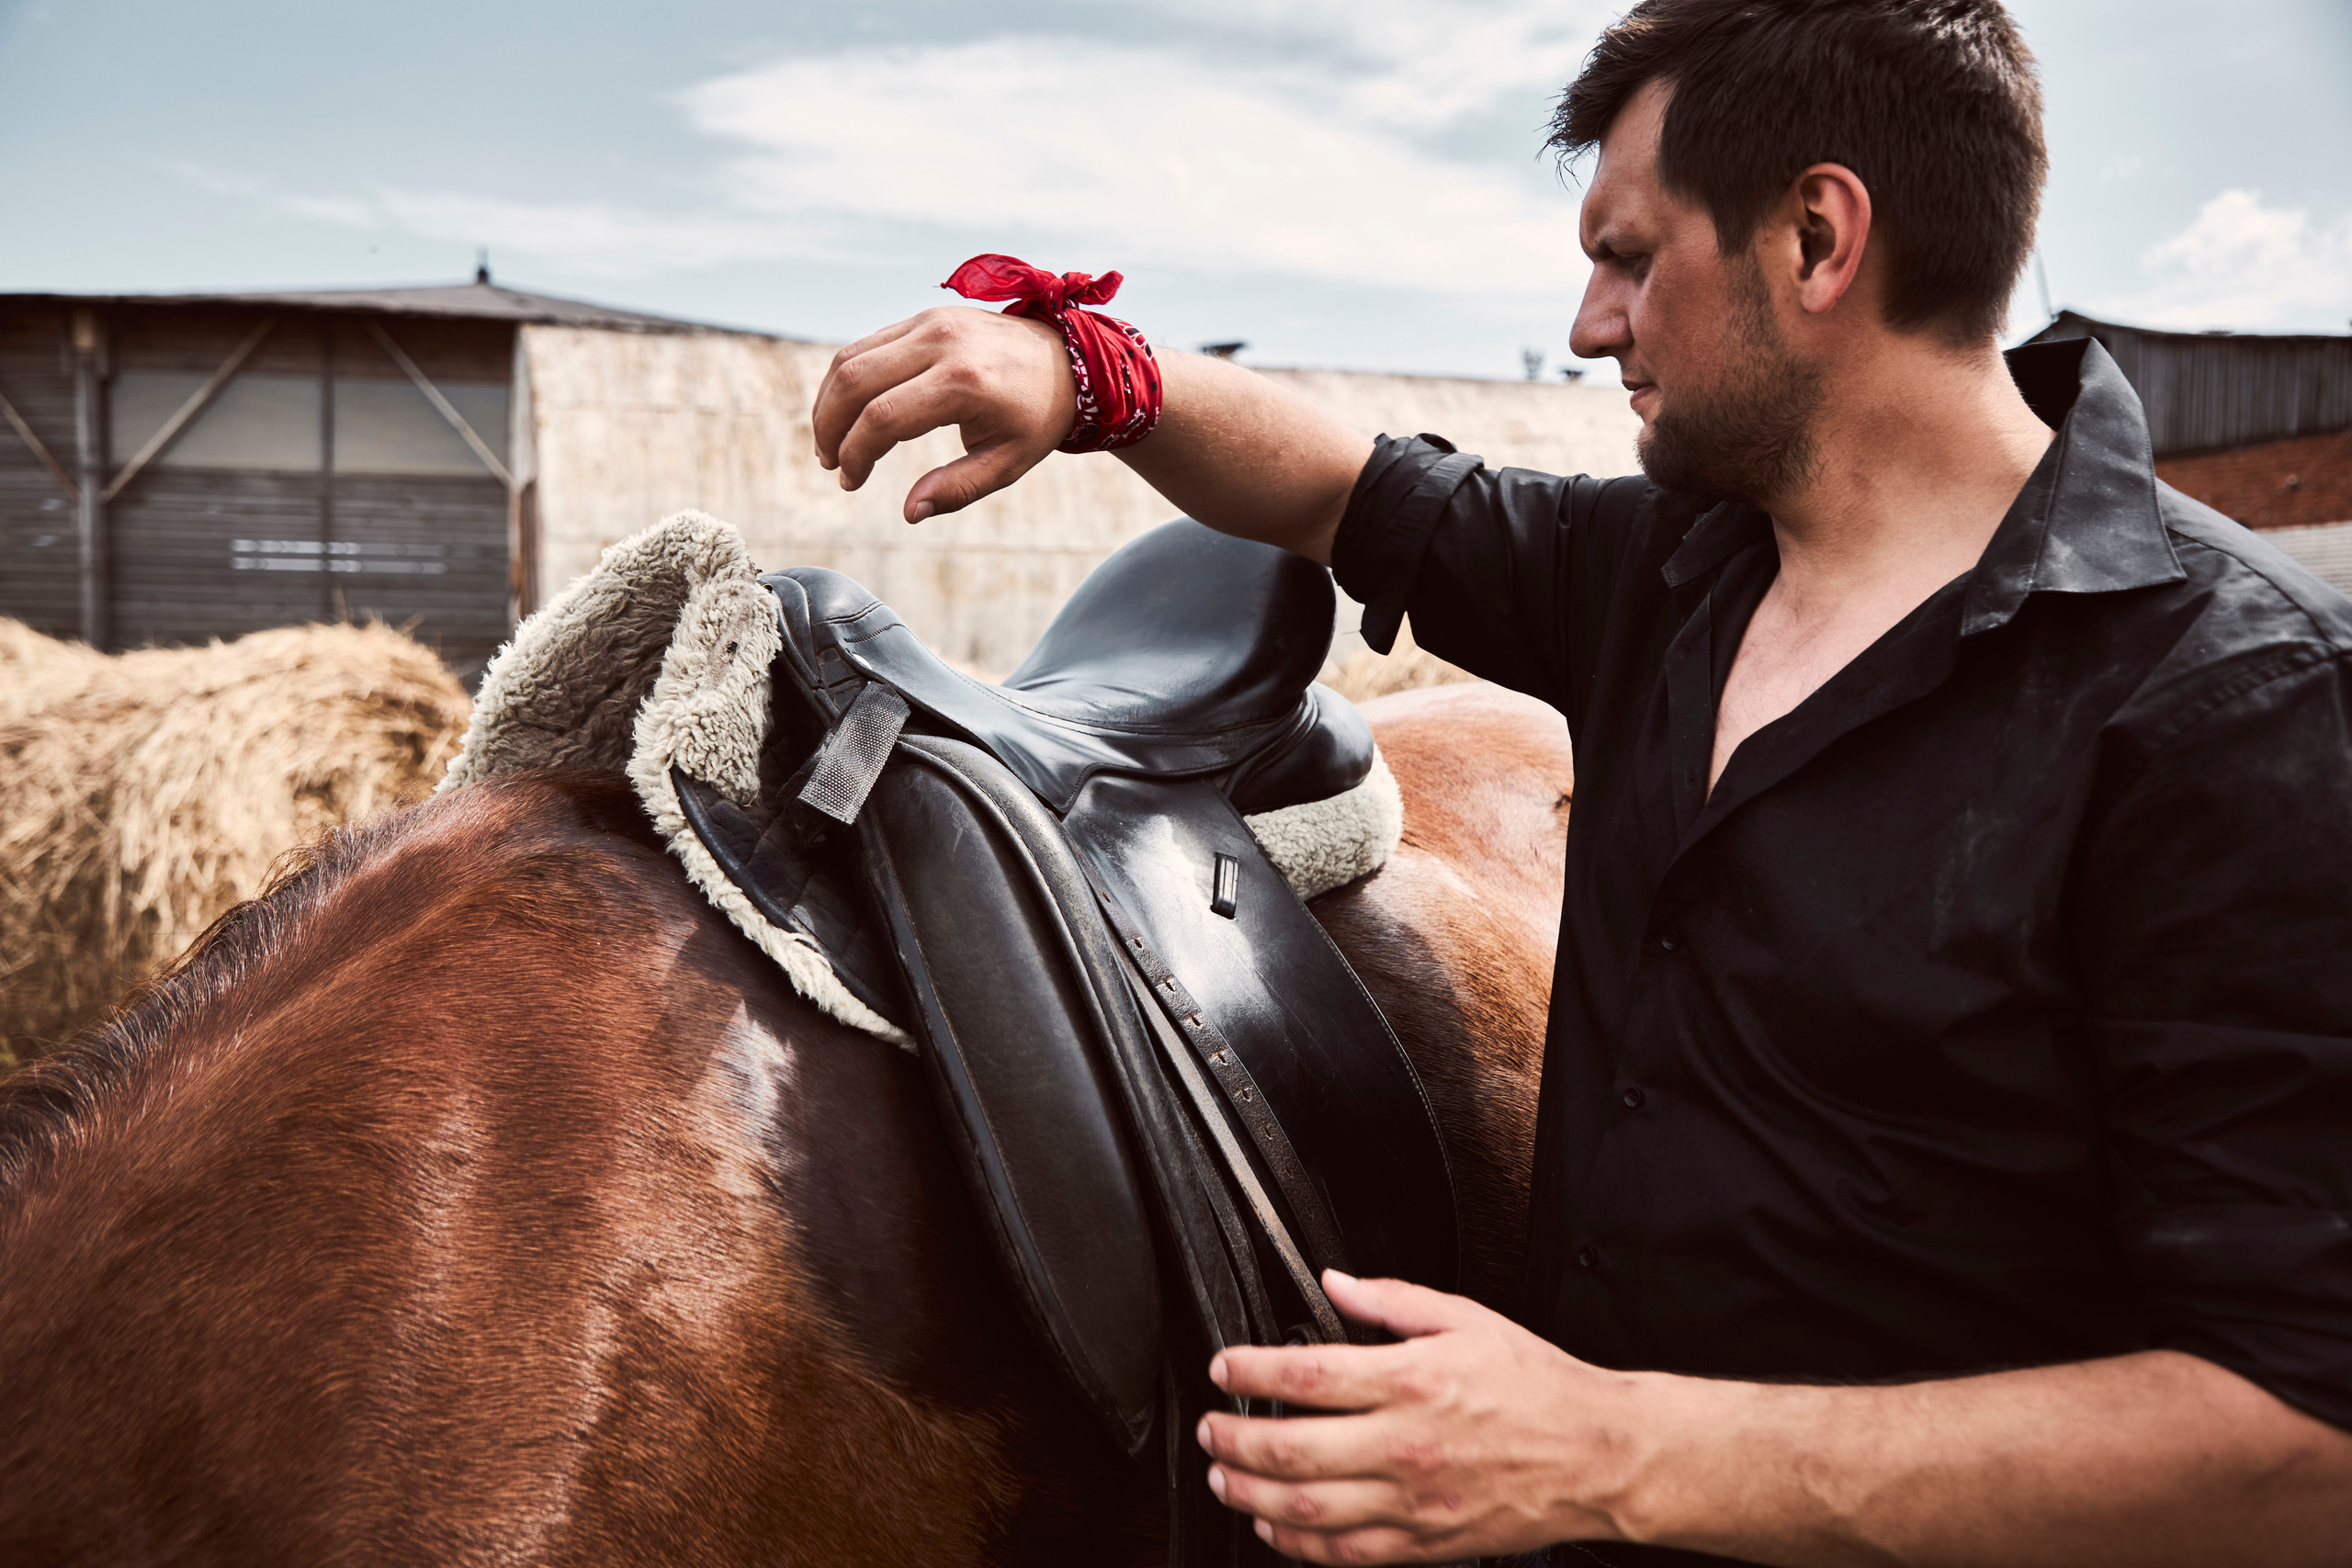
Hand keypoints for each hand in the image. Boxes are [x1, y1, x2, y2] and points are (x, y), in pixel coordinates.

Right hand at [811, 305, 1075, 521]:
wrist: (1068, 360)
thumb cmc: (1038, 417)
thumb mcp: (1008, 463)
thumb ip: (958, 488)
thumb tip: (910, 512)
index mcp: (964, 382)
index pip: (883, 417)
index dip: (856, 453)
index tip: (851, 481)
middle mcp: (942, 343)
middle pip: (855, 381)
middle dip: (830, 427)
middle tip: (830, 464)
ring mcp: (930, 323)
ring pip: (852, 357)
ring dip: (829, 402)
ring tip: (831, 442)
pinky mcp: (925, 317)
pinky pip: (868, 344)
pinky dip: (847, 379)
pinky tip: (847, 412)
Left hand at [1196, 1270, 1651, 1563]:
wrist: (1597, 1456)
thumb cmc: (1537, 1388)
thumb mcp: (1467, 1319)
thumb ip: (1391, 1300)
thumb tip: (1334, 1281)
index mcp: (1412, 1380)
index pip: (1304, 1374)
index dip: (1249, 1370)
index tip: (1223, 1367)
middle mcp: (1405, 1444)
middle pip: (1291, 1447)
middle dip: (1233, 1438)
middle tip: (1209, 1427)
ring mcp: (1413, 1502)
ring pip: (1307, 1507)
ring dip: (1250, 1493)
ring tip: (1222, 1475)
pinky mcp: (1424, 1543)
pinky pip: (1345, 1551)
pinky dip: (1297, 1544)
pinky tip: (1273, 1526)